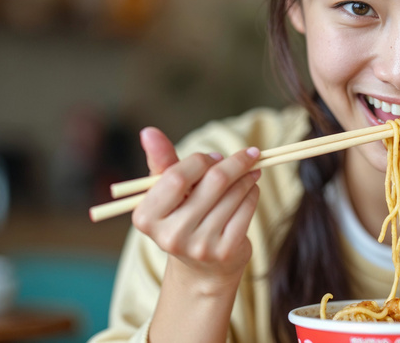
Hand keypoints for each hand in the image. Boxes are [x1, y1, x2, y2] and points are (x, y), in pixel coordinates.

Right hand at [132, 127, 261, 290]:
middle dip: (235, 163)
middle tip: (248, 155)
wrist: (202, 267)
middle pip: (213, 182)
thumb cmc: (183, 216)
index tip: (215, 156)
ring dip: (247, 176)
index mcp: (147, 218)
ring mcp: (199, 246)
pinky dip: (252, 193)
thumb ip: (161, 161)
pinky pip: (246, 209)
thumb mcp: (168, 191)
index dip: (201, 160)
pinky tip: (251, 189)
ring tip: (251, 171)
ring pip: (234, 193)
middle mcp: (170, 236)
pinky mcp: (224, 251)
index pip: (177, 176)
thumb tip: (148, 131)